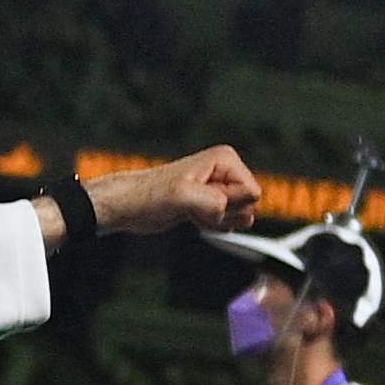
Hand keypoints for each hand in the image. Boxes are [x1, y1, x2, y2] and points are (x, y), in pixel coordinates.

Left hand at [90, 146, 262, 234]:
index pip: (252, 192)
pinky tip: (192, 216)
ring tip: (193, 210)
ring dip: (217, 220)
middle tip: (196, 206)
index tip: (204, 199)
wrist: (131, 205)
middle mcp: (225, 171)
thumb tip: (225, 208)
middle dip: (224, 213)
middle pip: (249, 205)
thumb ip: (212, 201)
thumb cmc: (150, 195)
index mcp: (225, 159)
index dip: (229, 203)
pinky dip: (212, 225)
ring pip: (241, 215)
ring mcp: (218, 188)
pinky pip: (228, 222)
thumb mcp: (182, 195)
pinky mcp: (211, 203)